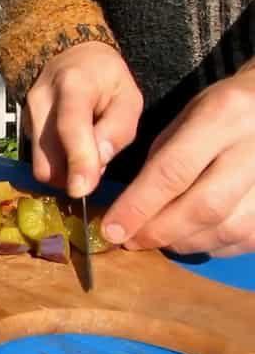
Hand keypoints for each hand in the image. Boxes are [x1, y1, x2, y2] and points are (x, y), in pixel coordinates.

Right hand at [23, 41, 143, 196]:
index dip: (77, 161)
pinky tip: (71, 151)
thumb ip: (118, 130)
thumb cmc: (105, 79)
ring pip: (40, 164)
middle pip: (47, 156)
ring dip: (64, 172)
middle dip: (70, 176)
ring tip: (84, 157)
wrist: (70, 58)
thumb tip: (99, 163)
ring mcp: (26, 115)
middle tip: (94, 171)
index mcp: (73, 85)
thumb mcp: (128, 97)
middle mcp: (41, 100)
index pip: (70, 127)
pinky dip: (57, 165)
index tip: (82, 190)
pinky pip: (38, 160)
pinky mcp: (23, 129)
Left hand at [101, 69, 254, 256]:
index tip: (111, 229)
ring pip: (228, 229)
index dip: (138, 206)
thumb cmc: (225, 108)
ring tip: (159, 240)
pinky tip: (193, 237)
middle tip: (131, 241)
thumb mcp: (188, 116)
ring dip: (185, 242)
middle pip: (204, 206)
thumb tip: (133, 207)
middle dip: (160, 231)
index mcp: (223, 117)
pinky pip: (247, 239)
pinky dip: (214, 245)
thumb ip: (162, 158)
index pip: (172, 171)